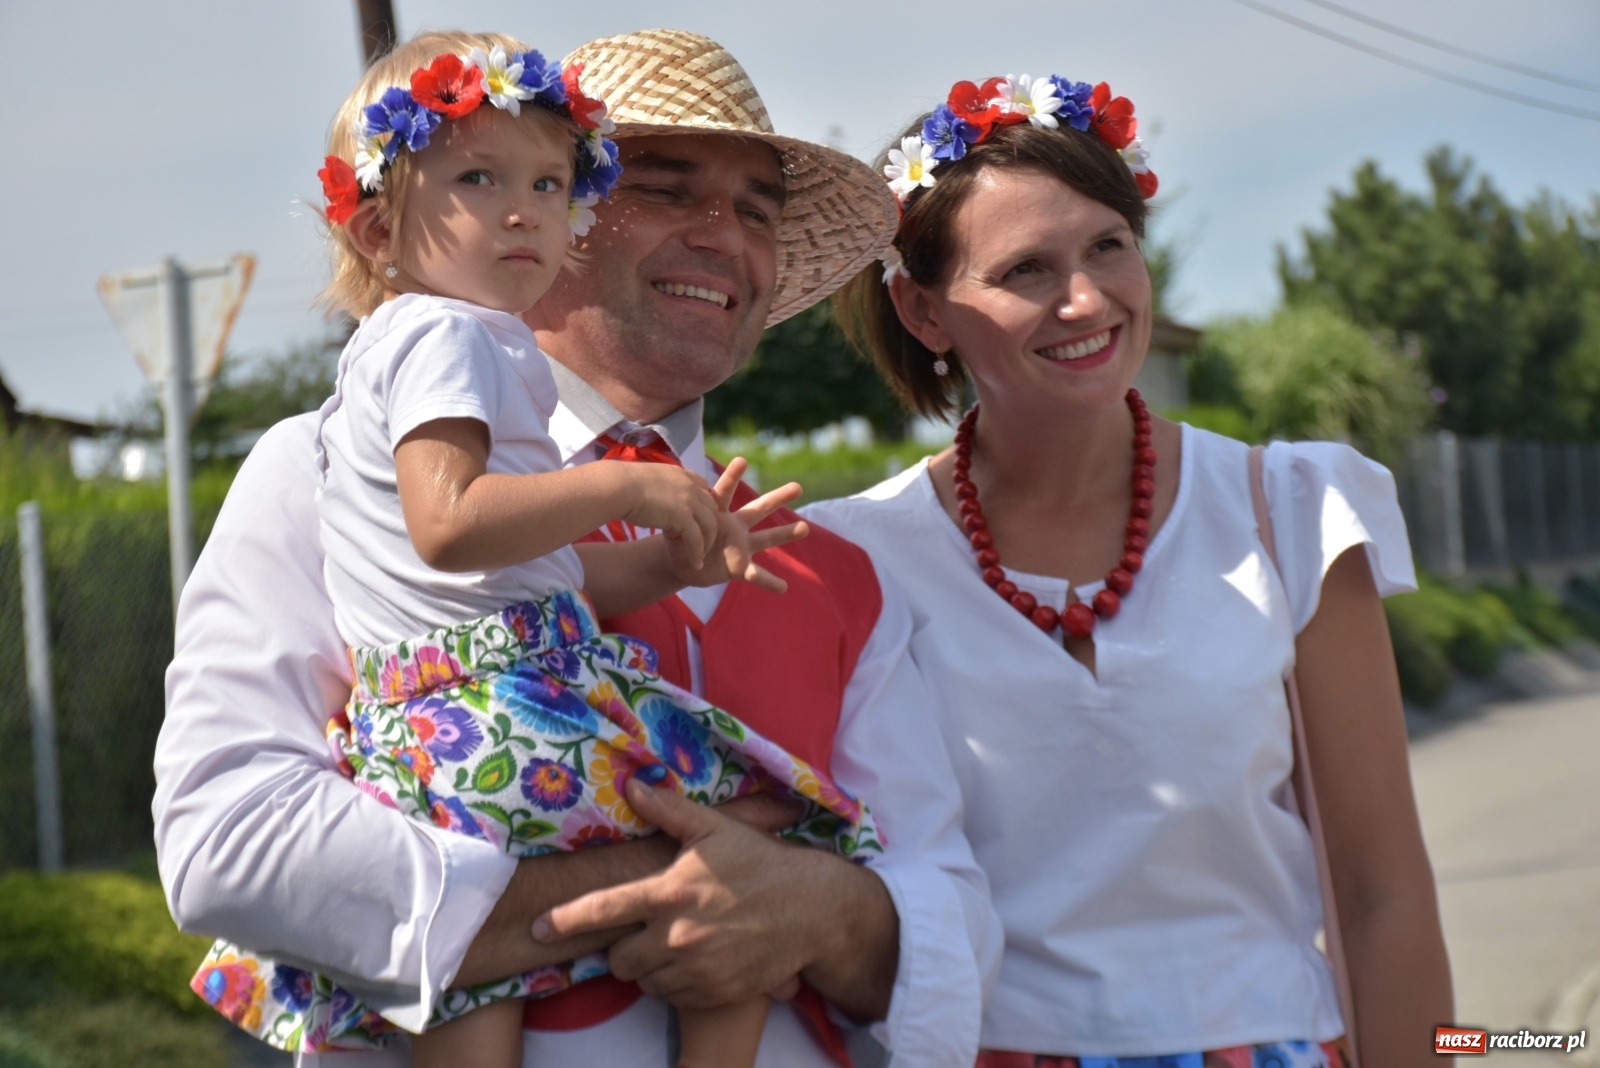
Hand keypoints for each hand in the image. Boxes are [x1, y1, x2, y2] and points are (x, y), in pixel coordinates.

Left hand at [533, 779, 826, 1008]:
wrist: (812, 910)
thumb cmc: (760, 864)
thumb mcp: (716, 829)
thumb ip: (669, 811)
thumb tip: (632, 784)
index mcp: (670, 891)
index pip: (604, 910)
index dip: (566, 920)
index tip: (538, 928)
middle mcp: (677, 934)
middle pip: (619, 959)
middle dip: (624, 948)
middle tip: (646, 931)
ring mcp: (696, 968)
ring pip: (645, 980)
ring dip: (651, 967)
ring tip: (677, 943)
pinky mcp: (714, 992)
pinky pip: (674, 996)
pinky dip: (677, 982)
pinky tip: (697, 959)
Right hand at [613, 463, 719, 568]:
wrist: (617, 486)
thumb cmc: (622, 484)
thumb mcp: (648, 480)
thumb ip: (658, 487)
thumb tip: (648, 493)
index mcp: (682, 475)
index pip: (705, 489)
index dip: (704, 506)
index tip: (697, 521)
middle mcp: (690, 486)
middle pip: (712, 509)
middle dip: (710, 527)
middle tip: (703, 543)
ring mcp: (689, 501)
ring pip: (710, 526)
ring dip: (707, 543)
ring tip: (700, 558)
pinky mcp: (683, 517)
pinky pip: (697, 540)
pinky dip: (697, 554)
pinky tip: (695, 565)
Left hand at [672, 458, 808, 591]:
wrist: (683, 562)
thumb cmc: (681, 539)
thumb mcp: (676, 529)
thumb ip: (680, 524)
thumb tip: (672, 514)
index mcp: (718, 513)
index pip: (725, 491)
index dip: (732, 476)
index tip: (742, 461)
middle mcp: (735, 526)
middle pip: (760, 509)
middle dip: (778, 498)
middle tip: (798, 487)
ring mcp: (740, 546)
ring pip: (767, 538)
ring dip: (785, 534)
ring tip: (805, 528)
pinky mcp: (740, 567)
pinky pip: (757, 574)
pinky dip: (769, 581)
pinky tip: (784, 587)